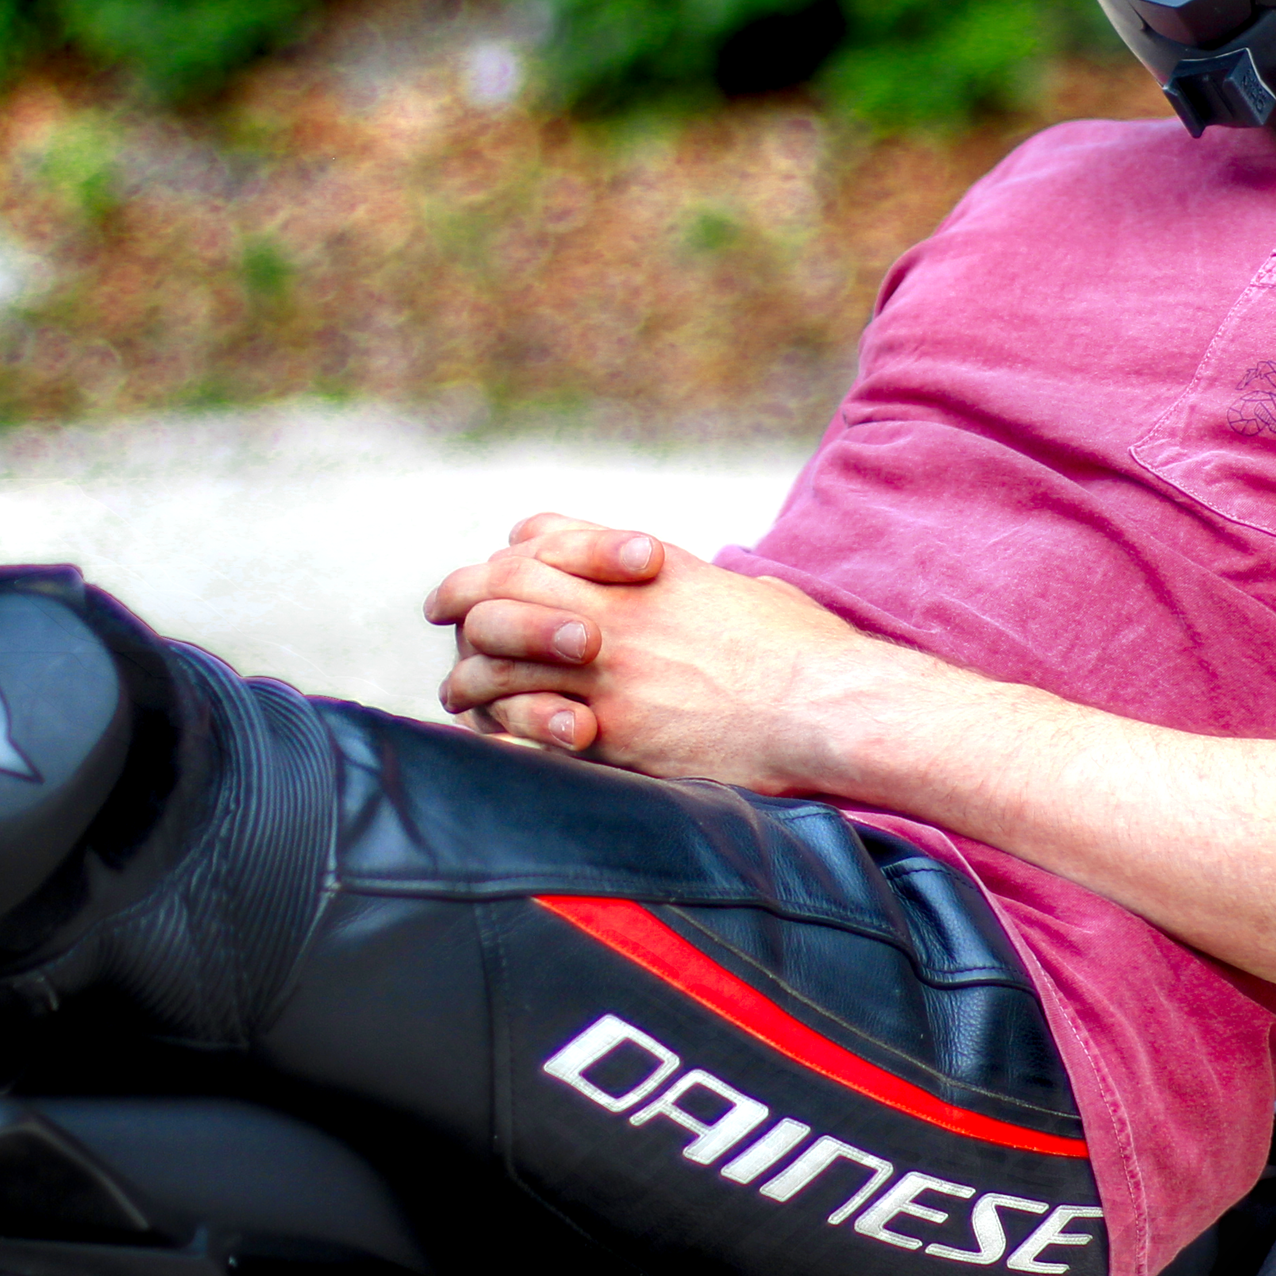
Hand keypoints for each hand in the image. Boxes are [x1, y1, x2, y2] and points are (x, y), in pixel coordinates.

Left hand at [423, 512, 899, 788]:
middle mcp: (612, 608)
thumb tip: (727, 593)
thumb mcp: (751, 593)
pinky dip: (497, 731)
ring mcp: (605, 671)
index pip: (541, 535)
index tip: (499, 570)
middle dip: (459, 599)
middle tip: (445, 616)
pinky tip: (496, 740)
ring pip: (491, 658)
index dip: (510, 552)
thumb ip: (713, 590)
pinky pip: (518, 726)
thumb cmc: (809, 654)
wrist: (830, 705)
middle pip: (496, 584)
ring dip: (470, 675)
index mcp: (645, 567)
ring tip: (466, 694)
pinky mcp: (610, 731)